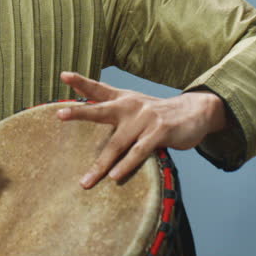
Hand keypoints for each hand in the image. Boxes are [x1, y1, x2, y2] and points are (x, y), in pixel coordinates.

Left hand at [56, 71, 225, 188]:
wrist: (195, 111)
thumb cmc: (158, 113)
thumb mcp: (136, 105)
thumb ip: (115, 109)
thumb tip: (87, 118)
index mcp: (123, 99)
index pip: (99, 89)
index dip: (81, 82)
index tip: (63, 74)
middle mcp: (130, 106)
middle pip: (100, 110)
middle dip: (79, 112)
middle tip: (60, 114)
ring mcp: (145, 119)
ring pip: (117, 143)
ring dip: (101, 164)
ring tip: (87, 180)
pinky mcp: (159, 132)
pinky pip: (139, 152)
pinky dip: (126, 165)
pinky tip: (115, 176)